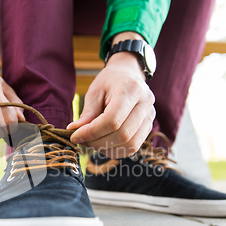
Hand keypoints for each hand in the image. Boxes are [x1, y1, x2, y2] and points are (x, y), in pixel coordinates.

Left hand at [67, 33, 155, 158]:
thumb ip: (87, 113)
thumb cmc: (109, 82)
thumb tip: (75, 132)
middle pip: (122, 135)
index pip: (113, 120)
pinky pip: (133, 147)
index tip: (75, 136)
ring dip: (106, 148)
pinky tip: (102, 144)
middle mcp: (146, 104)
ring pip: (130, 145)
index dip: (92, 132)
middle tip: (82, 140)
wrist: (128, 75)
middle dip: (97, 142)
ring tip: (91, 141)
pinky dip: (115, 150)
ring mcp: (150, 117)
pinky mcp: (149, 127)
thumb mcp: (95, 92)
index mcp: (132, 90)